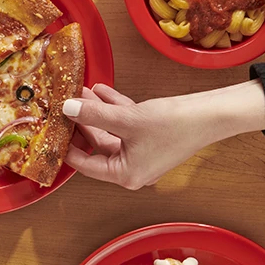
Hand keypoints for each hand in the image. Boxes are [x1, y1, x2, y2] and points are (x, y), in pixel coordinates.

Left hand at [62, 81, 264, 189]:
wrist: (213, 114)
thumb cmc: (175, 124)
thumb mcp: (127, 118)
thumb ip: (94, 114)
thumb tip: (67, 108)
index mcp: (124, 174)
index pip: (85, 164)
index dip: (67, 145)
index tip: (51, 131)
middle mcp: (132, 169)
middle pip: (97, 146)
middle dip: (82, 122)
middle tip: (65, 105)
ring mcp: (142, 154)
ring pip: (111, 132)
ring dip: (97, 111)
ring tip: (81, 91)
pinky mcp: (151, 138)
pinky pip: (126, 125)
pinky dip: (114, 109)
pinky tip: (101, 91)